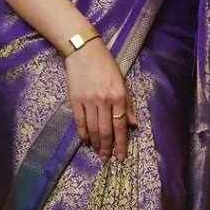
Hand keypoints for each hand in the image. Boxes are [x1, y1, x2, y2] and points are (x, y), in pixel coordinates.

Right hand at [64, 38, 138, 161]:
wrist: (84, 51)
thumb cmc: (106, 65)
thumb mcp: (122, 82)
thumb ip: (128, 104)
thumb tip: (134, 124)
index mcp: (118, 96)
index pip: (121, 126)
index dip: (121, 144)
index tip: (120, 156)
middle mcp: (104, 101)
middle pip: (106, 131)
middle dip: (108, 147)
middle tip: (107, 158)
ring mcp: (88, 101)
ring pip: (92, 129)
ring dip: (96, 143)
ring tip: (98, 152)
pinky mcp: (75, 100)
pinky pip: (79, 122)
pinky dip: (83, 134)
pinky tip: (86, 141)